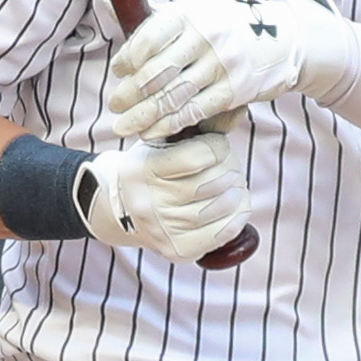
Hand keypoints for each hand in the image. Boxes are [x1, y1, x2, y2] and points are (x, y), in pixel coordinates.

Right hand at [78, 124, 248, 262]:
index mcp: (144, 169)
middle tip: (231, 166)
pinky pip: (222, 233)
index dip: (219, 147)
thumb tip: (234, 110)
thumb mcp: (158, 142)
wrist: (121, 210)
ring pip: (222, 207)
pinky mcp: (176, 250)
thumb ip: (190, 129)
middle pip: (213, 182)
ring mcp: (163, 230)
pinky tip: (237, 206)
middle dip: (231, 169)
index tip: (218, 147)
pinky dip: (238, 218)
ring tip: (234, 185)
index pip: (200, 155)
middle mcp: (149, 202)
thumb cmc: (150, 170)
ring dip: (238, 192)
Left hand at [104, 0, 351, 140]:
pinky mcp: (235, 90)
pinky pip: (194, 111)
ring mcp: (222, 64)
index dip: (128, 58)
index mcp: (191, 12)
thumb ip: (154, 13)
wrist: (284, 38)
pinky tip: (152, 132)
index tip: (118, 72)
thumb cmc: (226, 23)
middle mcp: (207, 36)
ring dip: (143, 116)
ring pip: (173, 95)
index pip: (149, 38)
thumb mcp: (195, 9)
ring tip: (124, 126)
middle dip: (129, 93)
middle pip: (157, 71)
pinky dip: (169, 125)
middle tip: (114, 105)